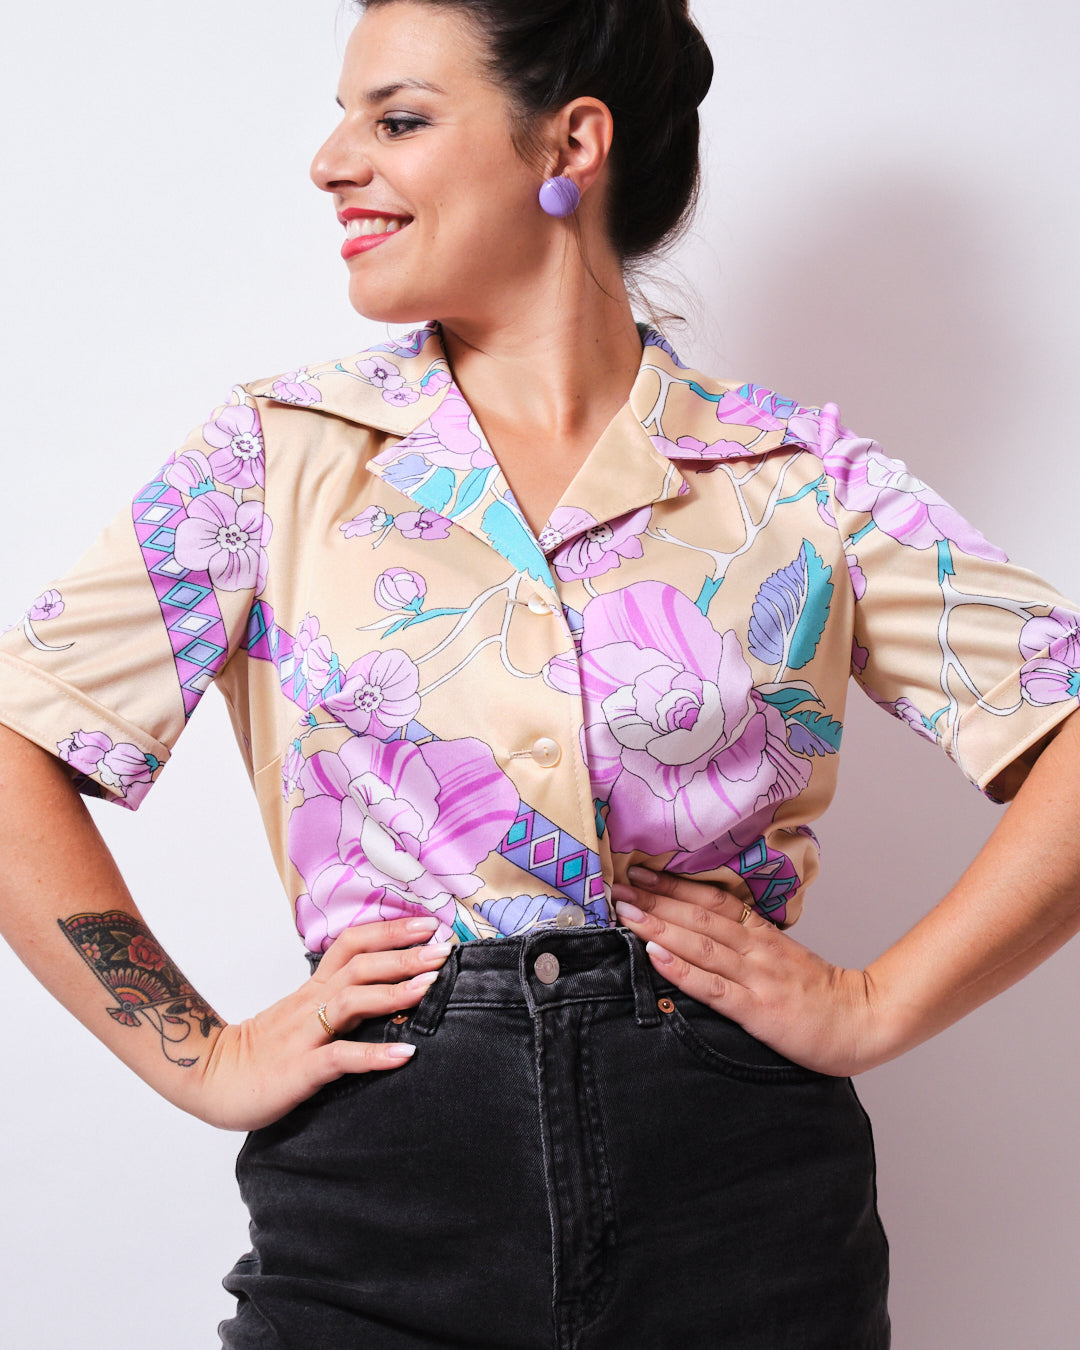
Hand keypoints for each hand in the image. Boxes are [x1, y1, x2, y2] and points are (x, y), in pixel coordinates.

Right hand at [192, 916, 449, 1129]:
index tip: (428, 924)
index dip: (390, 930)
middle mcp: (311, 1004)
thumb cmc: (263, 1050)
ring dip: (393, 991)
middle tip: (444, 947)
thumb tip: (386, 987)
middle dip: (404, 954)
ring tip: (429, 986)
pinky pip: (339, 1058)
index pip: (352, 943)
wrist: (210, 1079)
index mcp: (313, 988)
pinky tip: (404, 1054)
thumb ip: (338, 1000)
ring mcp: (305, 1035)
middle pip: (360, 964)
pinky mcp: (300, 1070)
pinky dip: (374, 1055)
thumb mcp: (303, 1015)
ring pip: (352, 1001)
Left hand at [612, 868, 880, 1076]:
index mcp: (762, 933)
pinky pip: (711, 987)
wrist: (860, 1022)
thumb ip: (749, 940)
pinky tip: (654, 955)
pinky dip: (680, 969)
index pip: (712, 900)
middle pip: (698, 916)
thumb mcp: (783, 955)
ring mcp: (755, 978)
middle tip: (618, 886)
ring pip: (699, 944)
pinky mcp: (755, 1010)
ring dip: (658, 926)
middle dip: (654, 900)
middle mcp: (755, 948)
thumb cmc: (819, 993)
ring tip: (626, 912)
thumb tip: (705, 926)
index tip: (642, 871)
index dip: (674, 884)